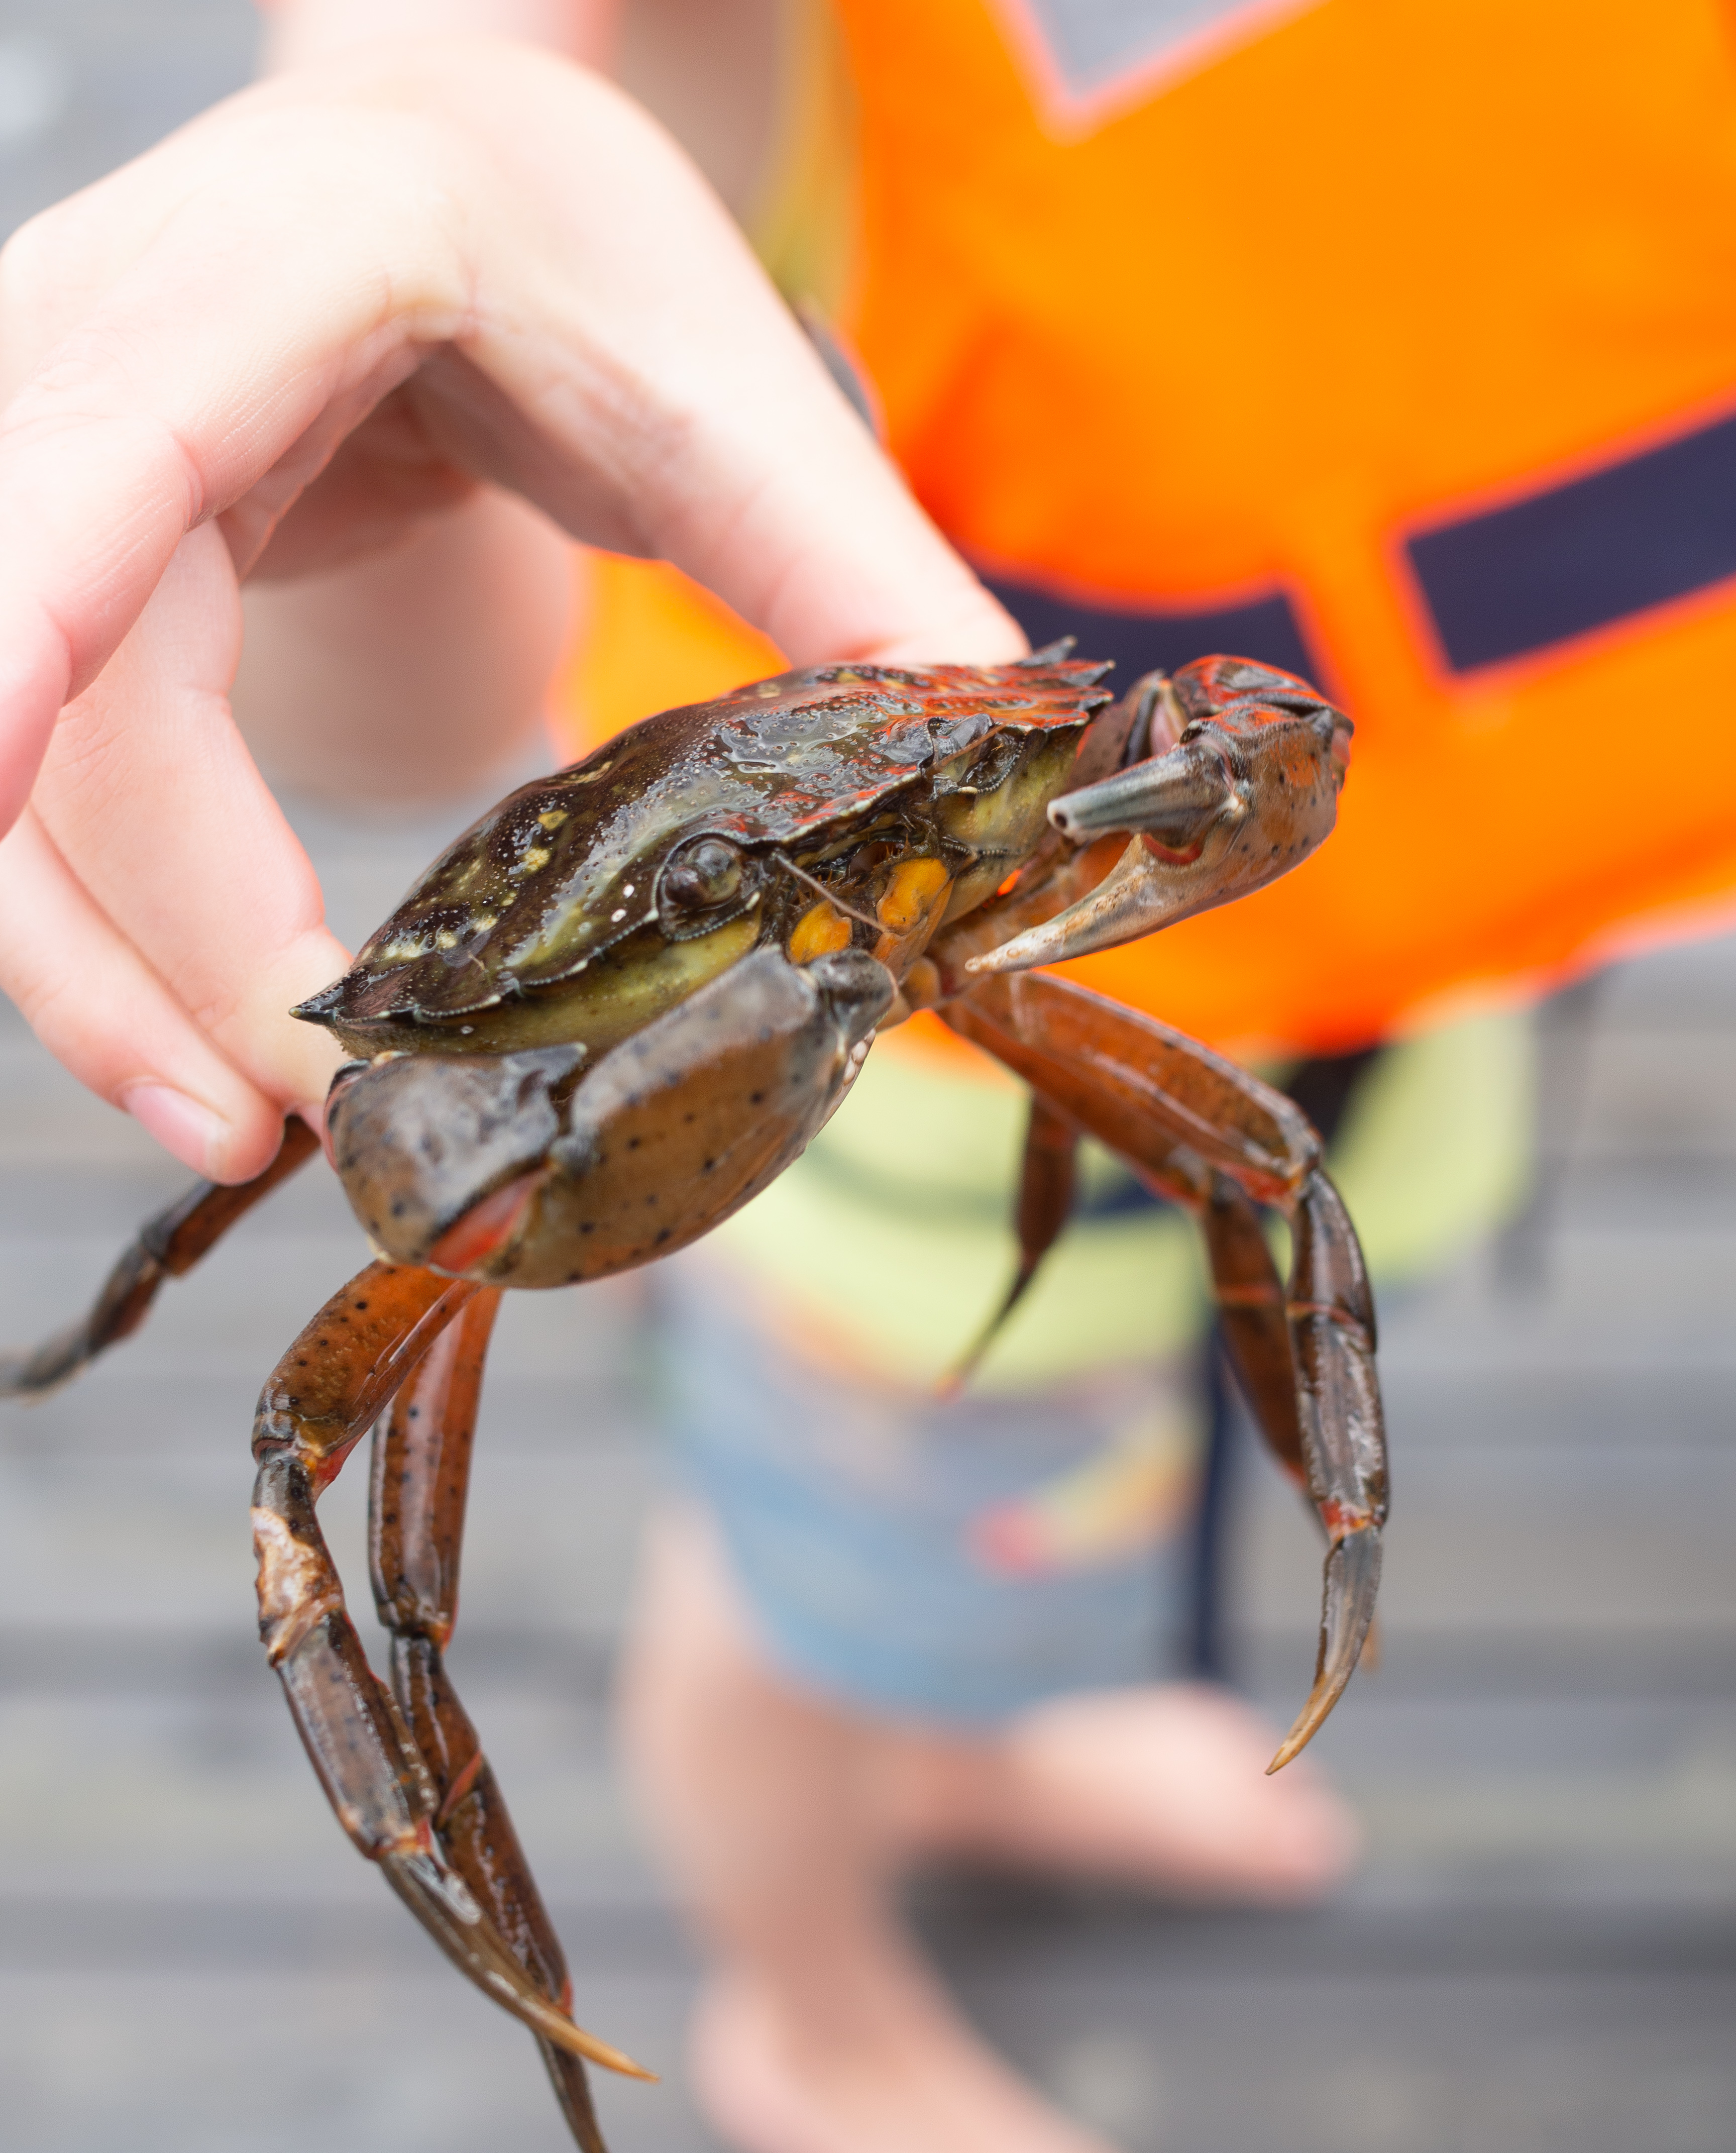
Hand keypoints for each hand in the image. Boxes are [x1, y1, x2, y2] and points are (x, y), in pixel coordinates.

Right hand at [0, 36, 1021, 1179]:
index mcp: (279, 272)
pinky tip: (217, 1035)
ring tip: (251, 1125)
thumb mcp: (730, 384)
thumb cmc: (575, 249)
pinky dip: (118, 923)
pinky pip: (44, 779)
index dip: (20, 660)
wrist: (445, 164)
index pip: (88, 481)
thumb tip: (996, 778)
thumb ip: (856, 575)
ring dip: (100, 968)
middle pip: (33, 688)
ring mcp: (43, 462)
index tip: (2, 808)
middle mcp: (95, 353)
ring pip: (12, 773)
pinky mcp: (51, 563)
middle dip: (124, 929)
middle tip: (277, 1119)